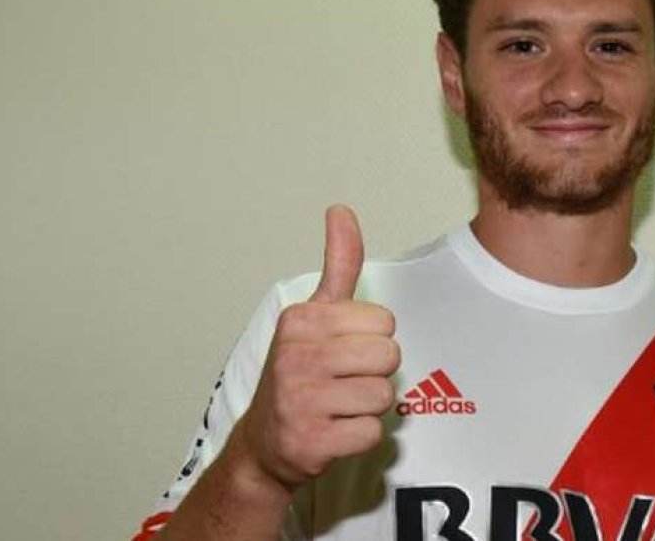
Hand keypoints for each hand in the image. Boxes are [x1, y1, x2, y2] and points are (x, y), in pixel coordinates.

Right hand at [236, 205, 399, 490]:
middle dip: (376, 373)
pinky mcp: (310, 441)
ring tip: (338, 405)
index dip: (372, 339)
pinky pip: (372, 433)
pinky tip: (334, 431)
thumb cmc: (299, 373)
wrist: (264, 443)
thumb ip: (338, 264)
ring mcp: (301, 400)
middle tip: (344, 380)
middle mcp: (296, 356)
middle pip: (389, 357)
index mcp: (301, 320)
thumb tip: (341, 210)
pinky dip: (360, 436)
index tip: (343, 350)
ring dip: (368, 407)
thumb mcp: (313, 315)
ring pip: (384, 396)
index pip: (384, 321)